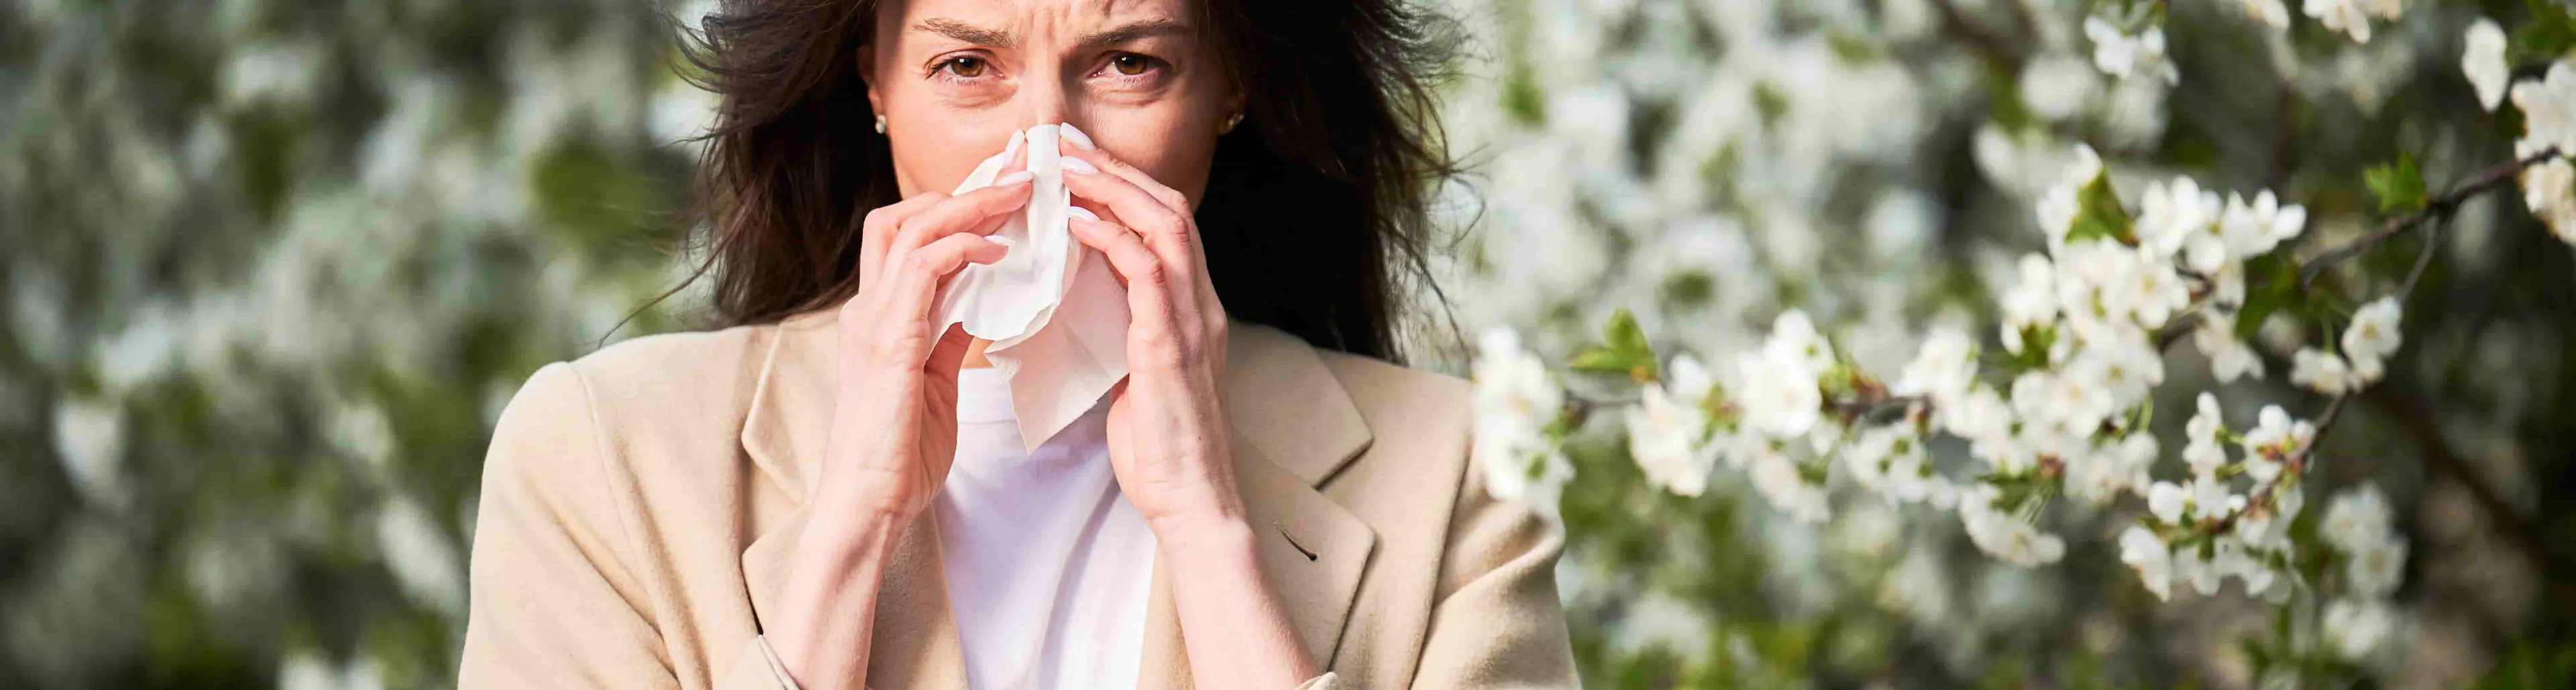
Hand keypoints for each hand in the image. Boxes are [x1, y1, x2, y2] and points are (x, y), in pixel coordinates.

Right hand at [771, 167, 1029, 689]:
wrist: (868, 506)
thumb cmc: (899, 456)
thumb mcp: (932, 383)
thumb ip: (946, 338)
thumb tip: (976, 306)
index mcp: (879, 317)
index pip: (909, 236)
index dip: (958, 207)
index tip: (1013, 192)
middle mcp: (869, 308)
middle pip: (904, 215)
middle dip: (966, 188)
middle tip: (1024, 173)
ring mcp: (873, 321)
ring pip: (912, 228)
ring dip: (971, 205)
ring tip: (1021, 194)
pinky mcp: (888, 342)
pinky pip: (923, 270)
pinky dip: (961, 247)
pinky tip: (998, 248)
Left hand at [1062, 135, 1320, 688]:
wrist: (1189, 499)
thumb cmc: (1159, 446)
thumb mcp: (1137, 373)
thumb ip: (1121, 331)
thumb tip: (1080, 302)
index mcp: (1190, 308)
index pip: (1163, 224)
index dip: (1122, 186)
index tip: (1074, 163)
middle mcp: (1199, 304)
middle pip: (1168, 208)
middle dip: (1115, 171)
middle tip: (1063, 147)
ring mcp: (1191, 321)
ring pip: (1164, 227)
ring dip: (1112, 190)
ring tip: (1064, 169)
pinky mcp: (1172, 346)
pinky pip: (1147, 273)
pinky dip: (1111, 239)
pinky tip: (1074, 224)